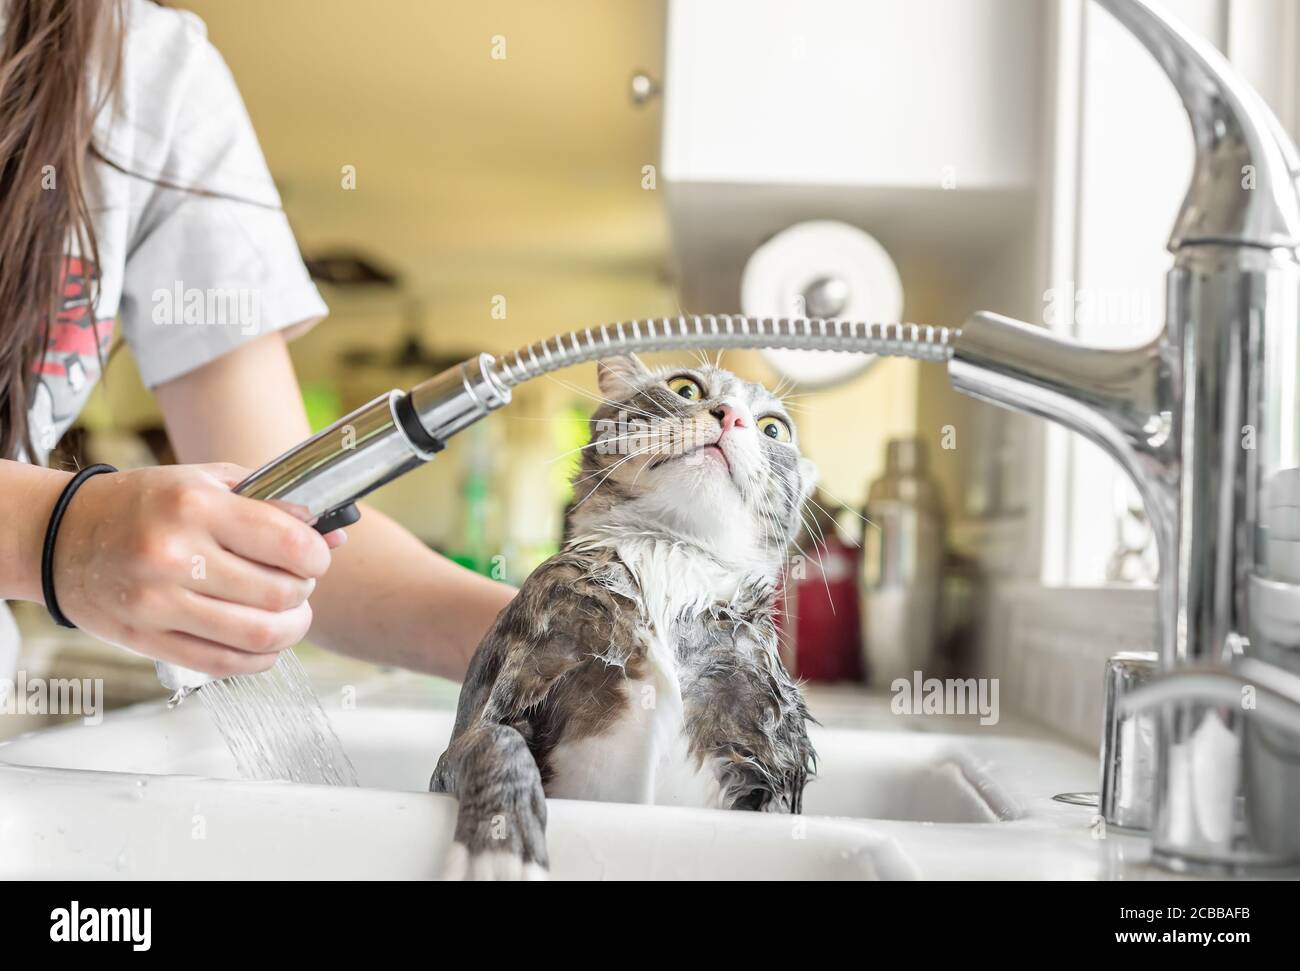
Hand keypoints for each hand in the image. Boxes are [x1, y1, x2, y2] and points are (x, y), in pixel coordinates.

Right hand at [51, 463, 339, 676]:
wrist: (60, 535)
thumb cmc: (144, 503)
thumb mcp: (207, 482)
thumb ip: (272, 505)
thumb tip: (336, 536)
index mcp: (195, 505)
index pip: (289, 543)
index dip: (316, 557)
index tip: (315, 557)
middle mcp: (174, 554)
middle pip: (280, 593)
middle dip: (305, 592)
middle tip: (298, 584)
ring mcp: (158, 602)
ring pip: (259, 635)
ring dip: (292, 629)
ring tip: (289, 615)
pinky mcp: (146, 639)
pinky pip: (224, 664)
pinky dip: (260, 659)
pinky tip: (265, 644)